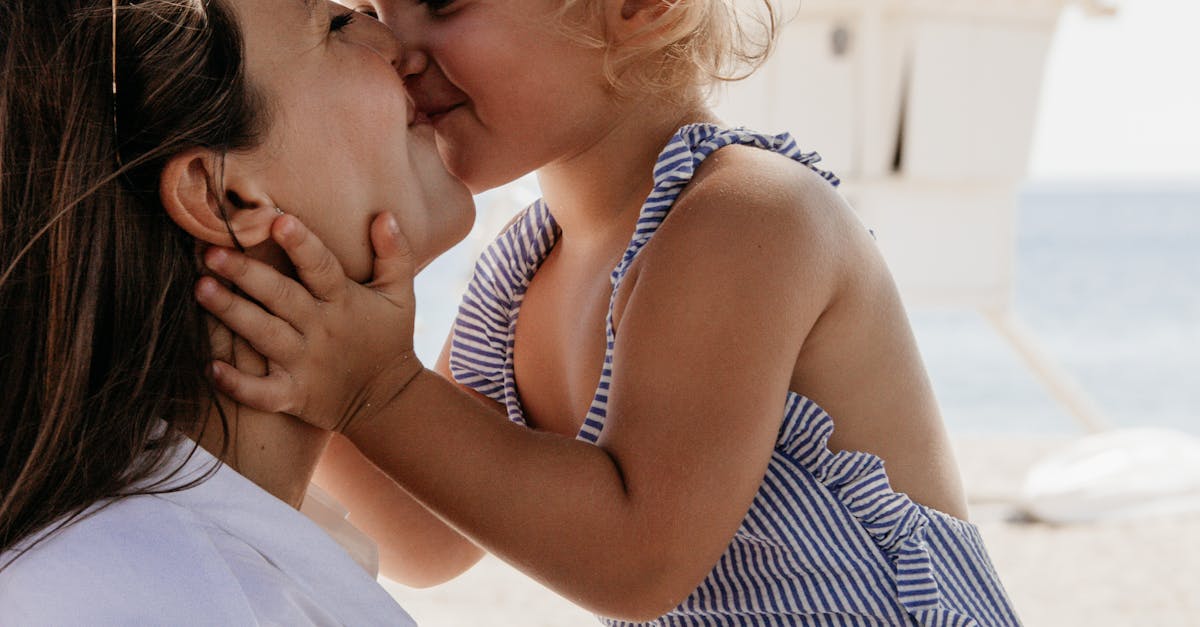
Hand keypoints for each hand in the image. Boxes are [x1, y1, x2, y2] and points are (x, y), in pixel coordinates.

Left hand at [195, 213, 423, 432]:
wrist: (389, 401)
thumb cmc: (389, 339)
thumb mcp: (401, 296)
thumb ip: (395, 254)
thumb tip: (385, 215)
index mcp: (343, 302)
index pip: (322, 268)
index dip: (302, 245)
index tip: (278, 220)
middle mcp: (322, 330)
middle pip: (282, 298)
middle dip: (247, 275)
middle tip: (212, 253)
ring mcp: (305, 365)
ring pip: (264, 336)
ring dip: (232, 314)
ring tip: (201, 289)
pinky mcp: (294, 395)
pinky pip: (262, 392)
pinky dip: (237, 384)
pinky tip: (210, 367)